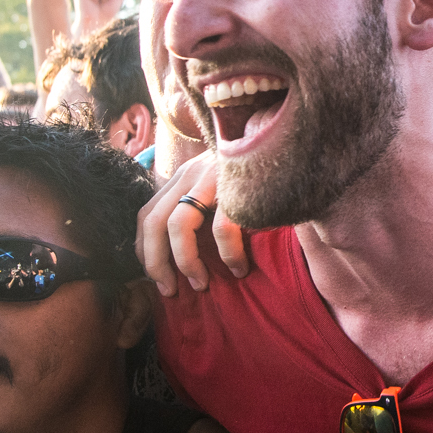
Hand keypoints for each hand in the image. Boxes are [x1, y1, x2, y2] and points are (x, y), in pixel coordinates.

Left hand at [137, 152, 248, 294]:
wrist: (288, 142)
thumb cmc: (256, 176)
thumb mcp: (219, 186)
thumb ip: (200, 205)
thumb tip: (181, 250)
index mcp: (183, 176)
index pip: (146, 214)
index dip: (145, 250)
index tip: (157, 276)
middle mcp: (190, 174)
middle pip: (153, 222)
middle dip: (156, 263)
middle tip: (169, 290)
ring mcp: (212, 178)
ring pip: (178, 225)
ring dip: (186, 262)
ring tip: (200, 283)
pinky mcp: (236, 187)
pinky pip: (221, 229)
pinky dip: (227, 255)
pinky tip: (239, 269)